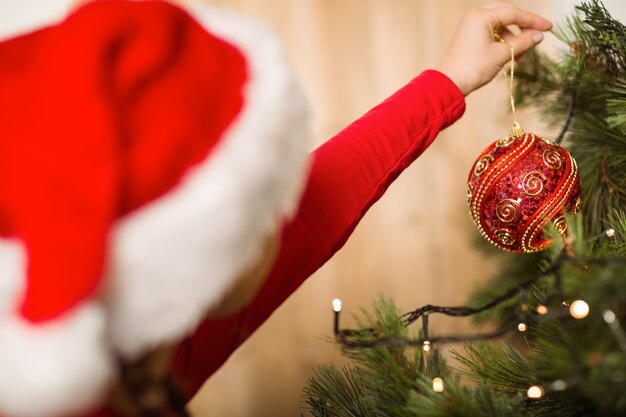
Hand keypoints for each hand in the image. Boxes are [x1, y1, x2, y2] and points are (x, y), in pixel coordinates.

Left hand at [436, 2, 551, 95]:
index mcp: (481, 16)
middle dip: (523, 27)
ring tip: (521, 57)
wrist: (449, 84)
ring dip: (513, 39)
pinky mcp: (469, 36)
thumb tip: (540, 35)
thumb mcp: (502, 54)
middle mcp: (475, 16)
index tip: (549, 28)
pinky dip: (503, 43)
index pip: (514, 13)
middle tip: (538, 36)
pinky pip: (491, 34)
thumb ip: (523, 42)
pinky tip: (511, 56)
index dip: (533, 21)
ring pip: (500, 26)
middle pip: (507, 15)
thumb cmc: (473, 68)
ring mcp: (470, 26)